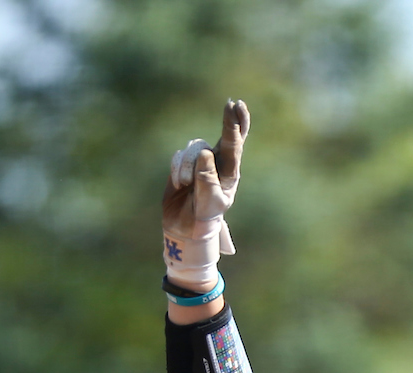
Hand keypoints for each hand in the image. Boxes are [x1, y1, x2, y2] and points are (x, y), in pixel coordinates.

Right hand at [162, 99, 250, 288]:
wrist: (184, 228)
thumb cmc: (202, 218)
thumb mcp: (207, 202)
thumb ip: (206, 179)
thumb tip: (205, 152)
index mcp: (229, 173)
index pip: (234, 146)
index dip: (235, 125)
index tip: (234, 107)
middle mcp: (218, 164)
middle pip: (226, 136)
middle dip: (229, 120)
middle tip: (231, 104)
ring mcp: (201, 162)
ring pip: (194, 148)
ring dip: (187, 165)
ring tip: (185, 186)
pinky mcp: (184, 164)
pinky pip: (179, 155)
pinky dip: (177, 169)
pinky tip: (180, 185)